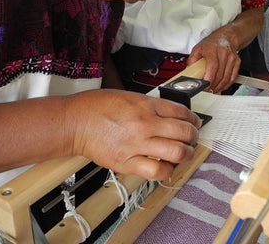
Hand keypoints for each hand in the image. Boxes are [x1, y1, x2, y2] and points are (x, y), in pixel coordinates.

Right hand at [64, 89, 200, 180]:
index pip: (181, 111)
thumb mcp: (128, 96)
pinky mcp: (127, 162)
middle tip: (192, 137)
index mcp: (145, 105)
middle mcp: (144, 124)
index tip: (194, 122)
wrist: (74, 122)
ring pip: (177, 152)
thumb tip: (169, 115)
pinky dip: (167, 170)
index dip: (193, 118)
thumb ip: (150, 105)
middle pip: (184, 132)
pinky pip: (157, 171)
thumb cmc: (95, 106)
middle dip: (194, 136)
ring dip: (186, 153)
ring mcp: (137, 144)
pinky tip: (166, 166)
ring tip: (184, 153)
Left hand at [187, 29, 240, 93]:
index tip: (205, 86)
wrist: (226, 36)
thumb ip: (192, 60)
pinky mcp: (237, 61)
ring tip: (213, 90)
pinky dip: (227, 84)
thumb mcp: (198, 48)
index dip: (209, 78)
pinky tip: (221, 87)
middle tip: (207, 90)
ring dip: (219, 87)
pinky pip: (233, 77)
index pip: (213, 66)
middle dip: (213, 85)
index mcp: (212, 49)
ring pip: (227, 77)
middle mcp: (223, 53)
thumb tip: (189, 73)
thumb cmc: (211, 43)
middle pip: (220, 74)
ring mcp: (231, 57)